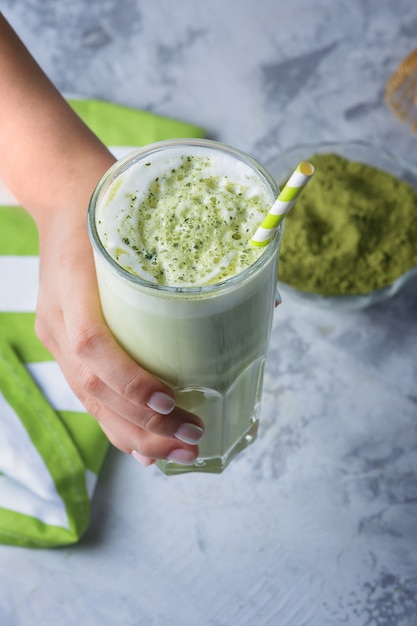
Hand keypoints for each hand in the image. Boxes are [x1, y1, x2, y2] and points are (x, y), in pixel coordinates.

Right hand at [34, 205, 204, 466]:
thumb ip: (195, 262)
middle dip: (143, 424)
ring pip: (90, 402)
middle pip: (93, 388)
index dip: (128, 379)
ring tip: (179, 453)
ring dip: (134, 436)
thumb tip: (268, 300)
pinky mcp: (63, 346)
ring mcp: (56, 336)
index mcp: (72, 285)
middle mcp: (58, 319)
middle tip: (193, 437)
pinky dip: (117, 424)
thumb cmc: (112, 211)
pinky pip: (87, 396)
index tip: (168, 401)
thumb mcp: (145, 224)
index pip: (91, 344)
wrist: (64, 200)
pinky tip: (144, 448)